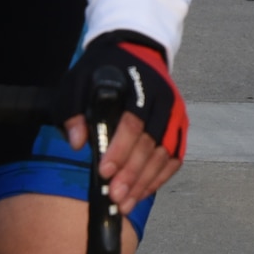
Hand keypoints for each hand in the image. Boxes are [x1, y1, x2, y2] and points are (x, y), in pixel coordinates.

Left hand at [59, 33, 185, 209]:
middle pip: (151, 143)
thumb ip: (73, 112)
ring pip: (165, 154)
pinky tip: (142, 192)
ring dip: (146, 181)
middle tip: (115, 196)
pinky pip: (175, 157)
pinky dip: (160, 177)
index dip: (120, 150)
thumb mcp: (77, 83)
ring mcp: (176, 112)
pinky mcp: (180, 125)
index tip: (104, 172)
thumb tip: (79, 143)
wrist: (134, 51)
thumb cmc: (102, 71)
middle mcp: (163, 99)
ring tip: (126, 202)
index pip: (133, 122)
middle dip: (132, 173)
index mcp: (138, 85)